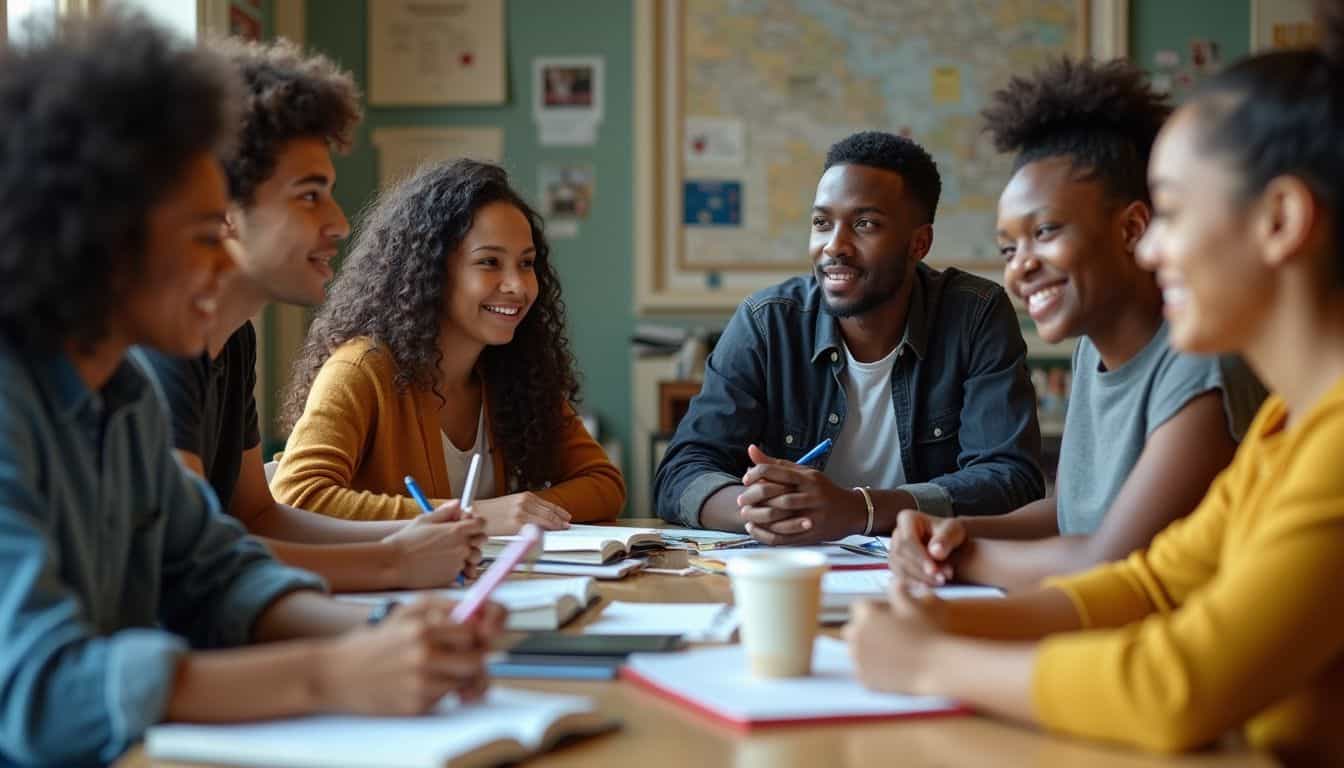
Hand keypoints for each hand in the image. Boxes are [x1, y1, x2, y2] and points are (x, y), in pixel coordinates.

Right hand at [317, 597, 502, 714]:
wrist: (333, 675)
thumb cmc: (373, 642)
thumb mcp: (404, 613)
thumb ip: (443, 607)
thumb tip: (478, 610)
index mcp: (422, 628)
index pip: (475, 631)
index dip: (484, 633)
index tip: (485, 634)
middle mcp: (423, 655)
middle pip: (478, 659)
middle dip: (476, 657)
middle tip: (465, 655)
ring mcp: (420, 683)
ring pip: (466, 680)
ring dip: (461, 676)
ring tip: (443, 669)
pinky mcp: (416, 706)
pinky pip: (446, 697)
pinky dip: (441, 691)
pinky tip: (422, 683)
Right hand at [382, 502, 485, 587]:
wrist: (393, 564)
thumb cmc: (405, 542)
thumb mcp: (424, 520)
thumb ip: (445, 512)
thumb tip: (457, 504)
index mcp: (456, 531)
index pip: (481, 523)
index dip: (476, 522)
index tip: (470, 523)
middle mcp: (461, 547)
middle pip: (482, 540)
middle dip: (474, 537)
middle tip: (462, 538)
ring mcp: (458, 564)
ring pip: (475, 558)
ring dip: (468, 554)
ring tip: (453, 553)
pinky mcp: (453, 578)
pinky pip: (464, 572)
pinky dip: (460, 569)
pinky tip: (447, 565)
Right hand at [470, 492, 570, 534]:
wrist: (475, 515)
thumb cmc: (491, 512)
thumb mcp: (511, 504)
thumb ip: (527, 509)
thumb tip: (541, 517)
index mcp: (524, 496)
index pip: (548, 504)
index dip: (559, 511)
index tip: (566, 516)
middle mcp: (525, 502)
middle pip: (550, 512)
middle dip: (560, 519)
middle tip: (567, 524)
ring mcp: (522, 512)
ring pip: (546, 520)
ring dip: (556, 525)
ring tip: (562, 529)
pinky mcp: (517, 523)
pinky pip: (535, 528)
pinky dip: (545, 531)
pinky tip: (549, 534)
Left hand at [738, 444, 865, 544]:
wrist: (851, 511)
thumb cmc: (823, 490)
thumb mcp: (804, 472)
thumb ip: (777, 463)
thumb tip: (751, 449)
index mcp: (807, 478)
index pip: (776, 471)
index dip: (756, 474)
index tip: (746, 480)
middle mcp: (810, 495)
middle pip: (776, 495)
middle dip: (753, 497)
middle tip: (740, 500)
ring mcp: (812, 515)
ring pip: (780, 516)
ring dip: (757, 516)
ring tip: (745, 515)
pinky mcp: (811, 533)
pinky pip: (783, 536)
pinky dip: (765, 534)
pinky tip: (754, 529)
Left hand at [844, 578, 947, 693]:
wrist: (937, 667)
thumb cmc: (928, 632)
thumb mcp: (914, 606)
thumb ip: (899, 590)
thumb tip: (894, 580)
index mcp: (865, 613)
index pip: (859, 607)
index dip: (874, 611)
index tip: (888, 618)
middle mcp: (856, 634)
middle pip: (853, 629)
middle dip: (865, 631)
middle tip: (888, 637)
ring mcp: (858, 658)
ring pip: (856, 652)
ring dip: (867, 651)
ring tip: (890, 654)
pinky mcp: (863, 678)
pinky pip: (864, 671)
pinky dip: (873, 671)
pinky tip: (892, 670)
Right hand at [891, 509, 966, 585]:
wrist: (949, 544)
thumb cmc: (951, 533)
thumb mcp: (954, 531)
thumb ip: (946, 539)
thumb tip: (935, 552)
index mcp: (907, 518)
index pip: (908, 539)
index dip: (919, 556)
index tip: (934, 570)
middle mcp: (896, 533)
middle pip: (902, 555)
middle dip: (921, 570)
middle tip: (941, 579)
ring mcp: (894, 549)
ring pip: (899, 568)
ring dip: (919, 578)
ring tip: (940, 582)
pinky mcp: (896, 564)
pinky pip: (900, 576)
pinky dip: (915, 584)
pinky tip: (930, 587)